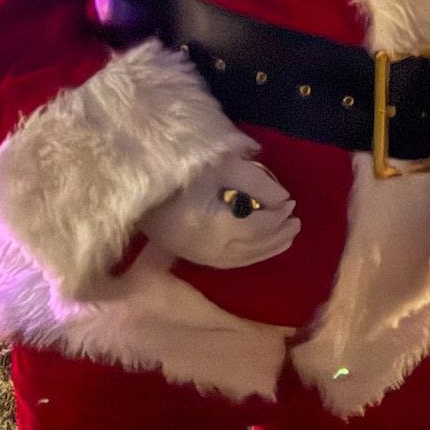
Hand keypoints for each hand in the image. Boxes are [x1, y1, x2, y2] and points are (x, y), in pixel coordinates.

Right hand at [139, 159, 301, 269]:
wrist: (133, 184)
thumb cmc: (180, 168)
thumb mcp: (222, 166)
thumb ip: (256, 182)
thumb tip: (282, 200)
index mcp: (213, 226)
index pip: (256, 227)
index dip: (277, 217)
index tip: (292, 203)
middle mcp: (206, 248)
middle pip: (252, 247)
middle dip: (278, 235)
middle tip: (296, 222)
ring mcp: (196, 255)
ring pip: (242, 259)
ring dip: (267, 248)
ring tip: (287, 236)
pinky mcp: (189, 255)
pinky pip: (227, 263)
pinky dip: (249, 256)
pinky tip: (259, 248)